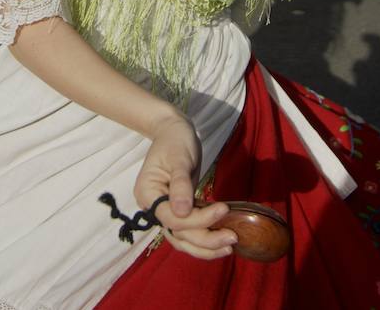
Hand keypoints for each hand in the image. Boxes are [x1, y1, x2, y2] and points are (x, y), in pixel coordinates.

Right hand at [133, 115, 235, 259]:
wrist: (174, 132)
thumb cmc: (175, 141)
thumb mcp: (179, 158)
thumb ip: (181, 184)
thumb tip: (182, 212)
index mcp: (147, 194)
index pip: (172, 218)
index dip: (198, 219)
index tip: (223, 209)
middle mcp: (153, 207)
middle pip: (178, 233)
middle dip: (205, 239)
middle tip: (233, 237)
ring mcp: (165, 211)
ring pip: (182, 239)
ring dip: (205, 247)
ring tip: (230, 246)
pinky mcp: (178, 211)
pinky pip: (188, 232)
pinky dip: (204, 239)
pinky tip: (221, 241)